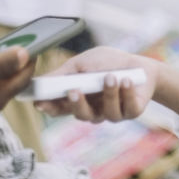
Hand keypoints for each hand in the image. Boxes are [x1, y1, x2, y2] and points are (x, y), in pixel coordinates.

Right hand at [34, 47, 158, 122]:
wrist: (141, 65)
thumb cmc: (108, 62)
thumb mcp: (82, 63)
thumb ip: (63, 74)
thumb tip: (38, 81)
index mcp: (79, 99)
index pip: (61, 109)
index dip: (50, 108)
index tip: (41, 103)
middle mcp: (94, 109)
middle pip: (81, 115)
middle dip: (77, 104)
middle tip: (74, 90)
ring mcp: (112, 112)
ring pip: (106, 112)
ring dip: (108, 94)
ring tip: (111, 77)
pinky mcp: (131, 111)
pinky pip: (127, 108)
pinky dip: (126, 93)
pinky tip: (126, 80)